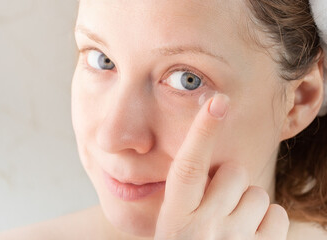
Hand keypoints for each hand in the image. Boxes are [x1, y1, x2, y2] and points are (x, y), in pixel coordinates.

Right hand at [154, 93, 288, 239]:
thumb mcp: (174, 224)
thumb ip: (188, 193)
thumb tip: (210, 159)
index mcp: (176, 217)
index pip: (188, 167)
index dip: (202, 133)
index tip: (217, 102)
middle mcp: (204, 228)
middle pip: (233, 174)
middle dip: (230, 181)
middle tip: (218, 202)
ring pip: (258, 194)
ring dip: (249, 203)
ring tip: (232, 224)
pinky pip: (277, 216)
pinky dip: (268, 221)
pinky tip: (250, 235)